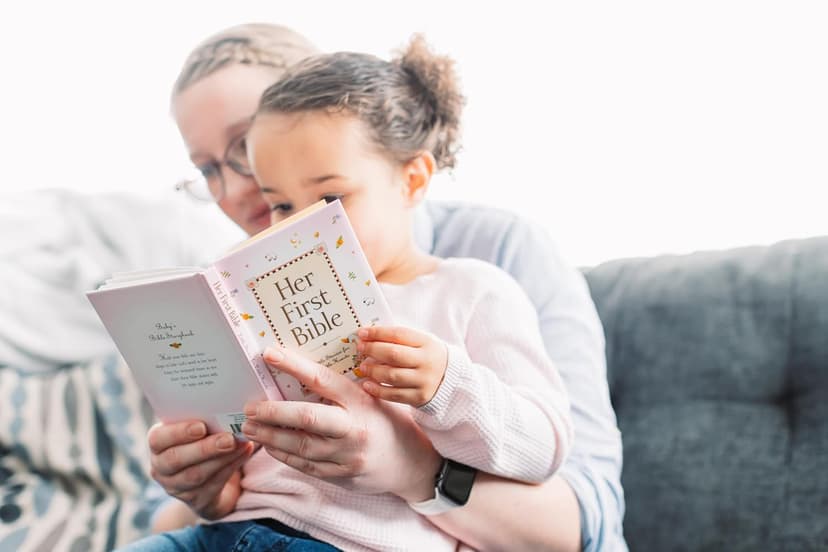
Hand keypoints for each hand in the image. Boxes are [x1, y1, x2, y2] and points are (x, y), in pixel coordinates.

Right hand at [147, 420, 254, 519]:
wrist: (209, 475)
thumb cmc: (202, 439)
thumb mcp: (197, 428)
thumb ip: (203, 418)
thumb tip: (226, 402)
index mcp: (158, 444)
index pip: (158, 439)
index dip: (178, 433)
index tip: (201, 427)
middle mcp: (160, 467)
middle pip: (176, 459)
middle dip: (204, 448)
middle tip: (228, 438)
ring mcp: (176, 487)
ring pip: (196, 474)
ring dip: (222, 458)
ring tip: (241, 444)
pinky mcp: (196, 500)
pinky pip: (214, 484)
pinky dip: (232, 466)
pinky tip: (245, 452)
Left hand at [241, 347, 441, 501]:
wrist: (411, 465)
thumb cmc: (388, 424)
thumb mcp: (373, 399)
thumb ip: (342, 392)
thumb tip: (300, 375)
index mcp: (361, 402)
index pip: (323, 380)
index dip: (294, 366)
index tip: (269, 355)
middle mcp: (354, 429)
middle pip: (307, 418)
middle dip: (273, 412)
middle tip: (249, 408)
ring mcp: (347, 456)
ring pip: (301, 446)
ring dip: (271, 436)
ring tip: (250, 428)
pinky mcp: (341, 476)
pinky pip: (306, 466)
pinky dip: (284, 455)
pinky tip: (270, 446)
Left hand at [355, 326, 447, 406]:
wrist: (450, 379)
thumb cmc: (427, 356)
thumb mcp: (421, 342)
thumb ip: (399, 339)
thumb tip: (369, 337)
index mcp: (427, 343)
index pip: (399, 334)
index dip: (378, 333)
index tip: (362, 333)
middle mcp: (427, 362)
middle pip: (394, 355)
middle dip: (373, 350)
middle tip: (360, 348)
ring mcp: (424, 381)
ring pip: (392, 376)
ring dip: (373, 370)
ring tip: (363, 367)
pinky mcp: (419, 397)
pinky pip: (394, 395)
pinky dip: (378, 390)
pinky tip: (367, 385)